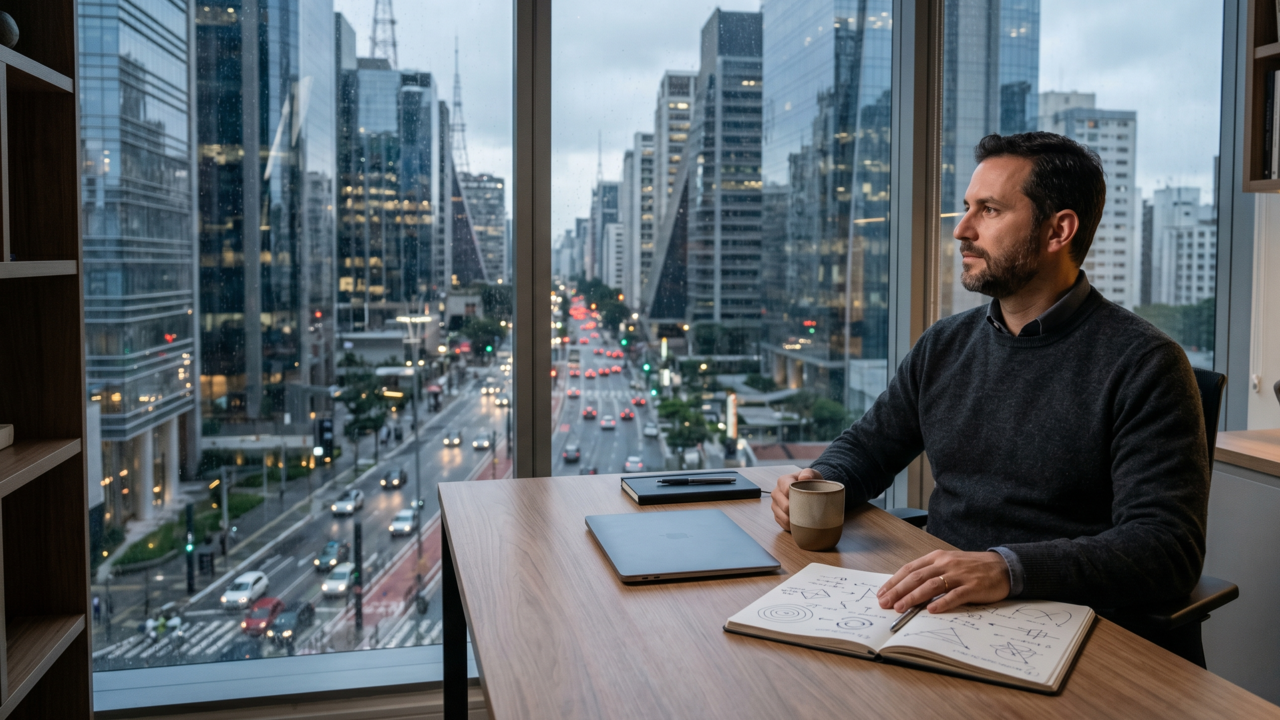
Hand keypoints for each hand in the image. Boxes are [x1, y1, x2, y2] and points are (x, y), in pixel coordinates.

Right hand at [770, 467, 824, 531]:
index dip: (796, 496)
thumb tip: (804, 477)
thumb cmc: (810, 482)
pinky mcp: (777, 515)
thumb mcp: (813, 474)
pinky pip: (782, 524)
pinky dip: (792, 526)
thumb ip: (809, 472)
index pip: (786, 490)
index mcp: (782, 481)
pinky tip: (799, 523)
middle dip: (796, 510)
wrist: (809, 489)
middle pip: (784, 506)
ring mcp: (775, 505)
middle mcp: (776, 493)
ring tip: (805, 519)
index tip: (806, 500)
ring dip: (794, 520)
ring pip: (782, 517)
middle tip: (809, 512)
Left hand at [876, 550, 1010, 613]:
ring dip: (914, 597)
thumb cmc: (972, 568)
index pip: (910, 569)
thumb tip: (906, 590)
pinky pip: (956, 595)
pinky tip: (932, 610)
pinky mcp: (973, 587)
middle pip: (917, 577)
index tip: (882, 593)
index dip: (894, 581)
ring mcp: (959, 575)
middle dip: (898, 591)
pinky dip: (943, 603)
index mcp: (937, 557)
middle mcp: (946, 564)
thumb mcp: (948, 564)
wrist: (1002, 567)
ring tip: (901, 608)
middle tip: (885, 603)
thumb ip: (930, 573)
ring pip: (932, 585)